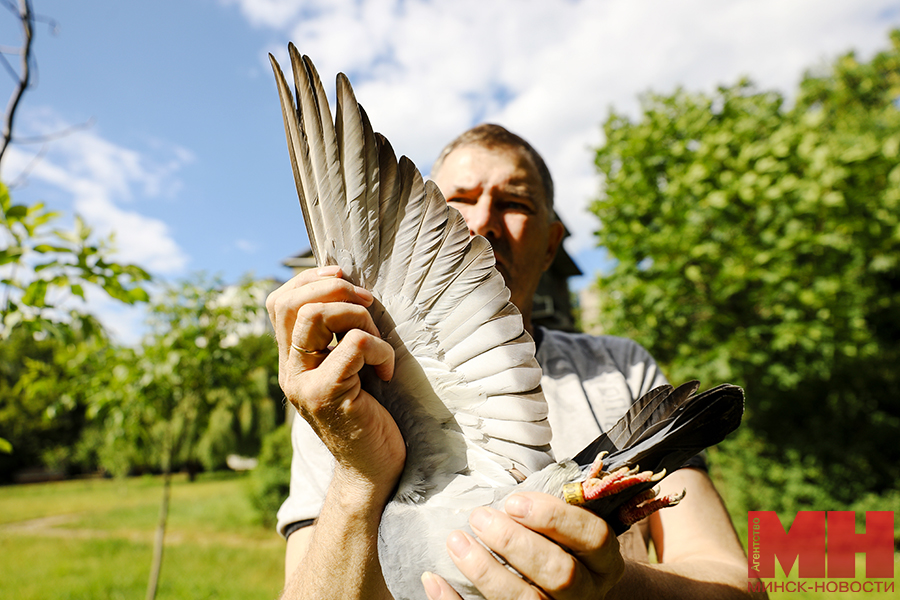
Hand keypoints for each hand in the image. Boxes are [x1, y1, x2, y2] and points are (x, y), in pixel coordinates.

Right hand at [266, 266, 403, 502]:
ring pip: (317, 316)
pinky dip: (381, 348)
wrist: (373, 471)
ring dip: (360, 317)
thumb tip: (348, 287)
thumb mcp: (349, 367)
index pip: (279, 301)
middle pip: (291, 303)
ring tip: (379, 344)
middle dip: (338, 291)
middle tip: (369, 307)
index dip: (310, 279)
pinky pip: (355, 345)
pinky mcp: (328, 396)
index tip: (344, 279)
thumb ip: (339, 335)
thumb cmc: (371, 414)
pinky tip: (387, 370)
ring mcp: (304, 384)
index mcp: (293, 359)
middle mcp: (290, 370)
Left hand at [422, 492, 623, 599]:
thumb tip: (504, 483)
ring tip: (456, 541)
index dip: (555, 517)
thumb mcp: (569, 528)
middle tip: (480, 517)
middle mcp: (587, 592)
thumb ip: (549, 509)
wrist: (567, 597)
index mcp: (602, 561)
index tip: (513, 501)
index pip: (594, 537)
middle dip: (515, 543)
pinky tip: (434, 578)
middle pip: (560, 573)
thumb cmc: (560, 547)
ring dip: (487, 571)